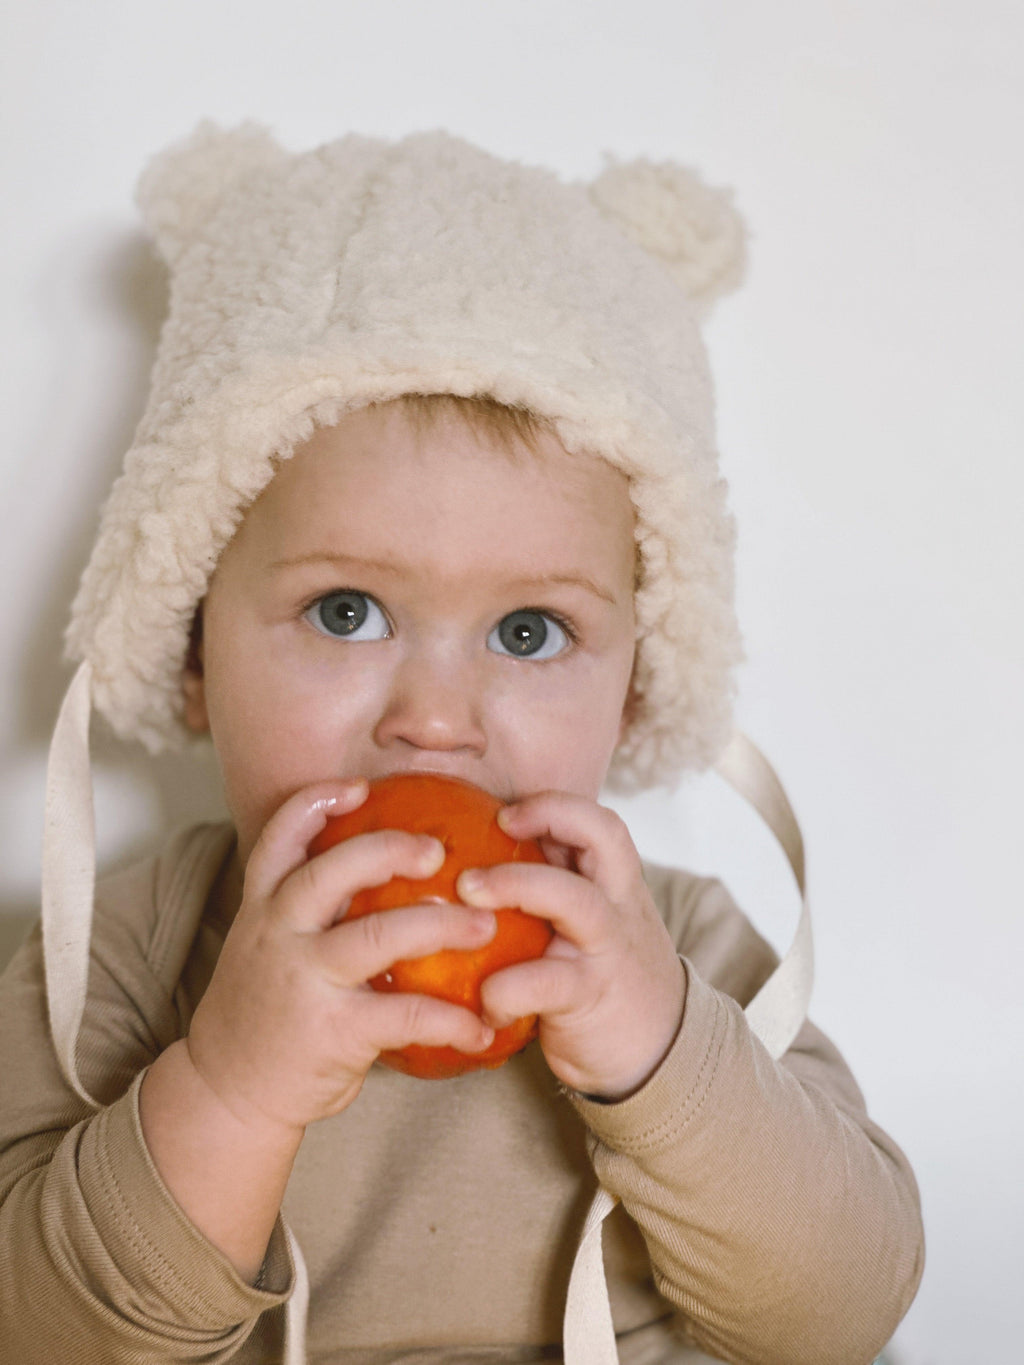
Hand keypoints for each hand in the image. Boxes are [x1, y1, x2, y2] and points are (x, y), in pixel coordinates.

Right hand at [185, 779, 497, 1138]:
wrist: (226, 1092)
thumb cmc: (267, 1010)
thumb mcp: (268, 945)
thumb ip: (310, 909)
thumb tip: (383, 865)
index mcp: (263, 908)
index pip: (279, 839)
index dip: (316, 804)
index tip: (360, 786)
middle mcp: (278, 934)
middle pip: (329, 873)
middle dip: (388, 850)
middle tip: (439, 849)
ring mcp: (303, 981)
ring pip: (375, 936)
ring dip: (439, 924)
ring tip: (485, 924)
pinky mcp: (332, 1031)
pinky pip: (402, 1015)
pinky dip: (449, 1018)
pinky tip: (480, 1025)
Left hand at [457, 792, 685, 1099]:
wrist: (659, 1053)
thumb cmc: (604, 976)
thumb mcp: (590, 923)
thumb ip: (552, 888)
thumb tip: (478, 851)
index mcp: (614, 884)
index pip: (599, 822)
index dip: (553, 806)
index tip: (503, 813)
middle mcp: (617, 906)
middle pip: (601, 839)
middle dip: (541, 824)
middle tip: (485, 837)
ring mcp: (607, 948)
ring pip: (575, 899)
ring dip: (516, 886)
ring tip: (467, 894)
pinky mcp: (590, 996)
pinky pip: (545, 982)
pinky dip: (503, 989)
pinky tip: (481, 1002)